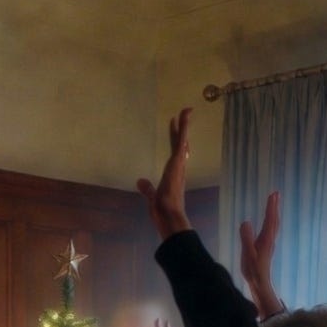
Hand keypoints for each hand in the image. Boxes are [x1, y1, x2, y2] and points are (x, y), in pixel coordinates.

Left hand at [136, 107, 192, 239]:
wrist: (169, 216)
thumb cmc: (162, 211)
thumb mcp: (152, 196)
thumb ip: (147, 188)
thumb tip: (140, 181)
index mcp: (174, 176)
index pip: (177, 156)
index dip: (179, 145)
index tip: (180, 135)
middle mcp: (179, 168)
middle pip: (181, 145)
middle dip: (181, 131)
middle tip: (183, 116)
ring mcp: (178, 164)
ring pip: (182, 140)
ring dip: (184, 125)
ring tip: (186, 111)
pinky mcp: (177, 162)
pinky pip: (180, 141)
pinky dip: (183, 128)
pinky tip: (184, 116)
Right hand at [239, 191, 282, 318]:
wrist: (260, 283)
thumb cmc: (253, 270)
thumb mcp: (248, 254)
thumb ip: (246, 238)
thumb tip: (246, 222)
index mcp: (266, 239)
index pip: (270, 219)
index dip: (271, 207)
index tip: (273, 194)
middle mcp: (269, 239)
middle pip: (274, 220)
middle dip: (274, 206)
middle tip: (275, 193)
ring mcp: (269, 243)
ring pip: (274, 225)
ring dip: (273, 213)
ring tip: (273, 203)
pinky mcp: (266, 247)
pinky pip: (270, 230)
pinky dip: (271, 221)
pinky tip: (268, 221)